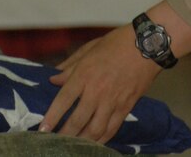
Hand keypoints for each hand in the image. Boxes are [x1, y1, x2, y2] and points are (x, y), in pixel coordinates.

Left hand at [39, 24, 159, 142]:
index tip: (42, 129)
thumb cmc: (117, 43)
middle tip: (54, 143)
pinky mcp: (126, 107)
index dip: (52, 117)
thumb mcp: (89, 48)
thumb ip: (70, 66)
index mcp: (84, 74)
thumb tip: (53, 79)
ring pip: (94, 129)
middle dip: (63, 134)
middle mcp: (97, 91)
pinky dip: (102, 139)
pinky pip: (112, 129)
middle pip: (77, 120)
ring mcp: (112, 101)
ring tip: (71, 147)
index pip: (63, 100)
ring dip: (81, 141)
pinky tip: (94, 143)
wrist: (148, 45)